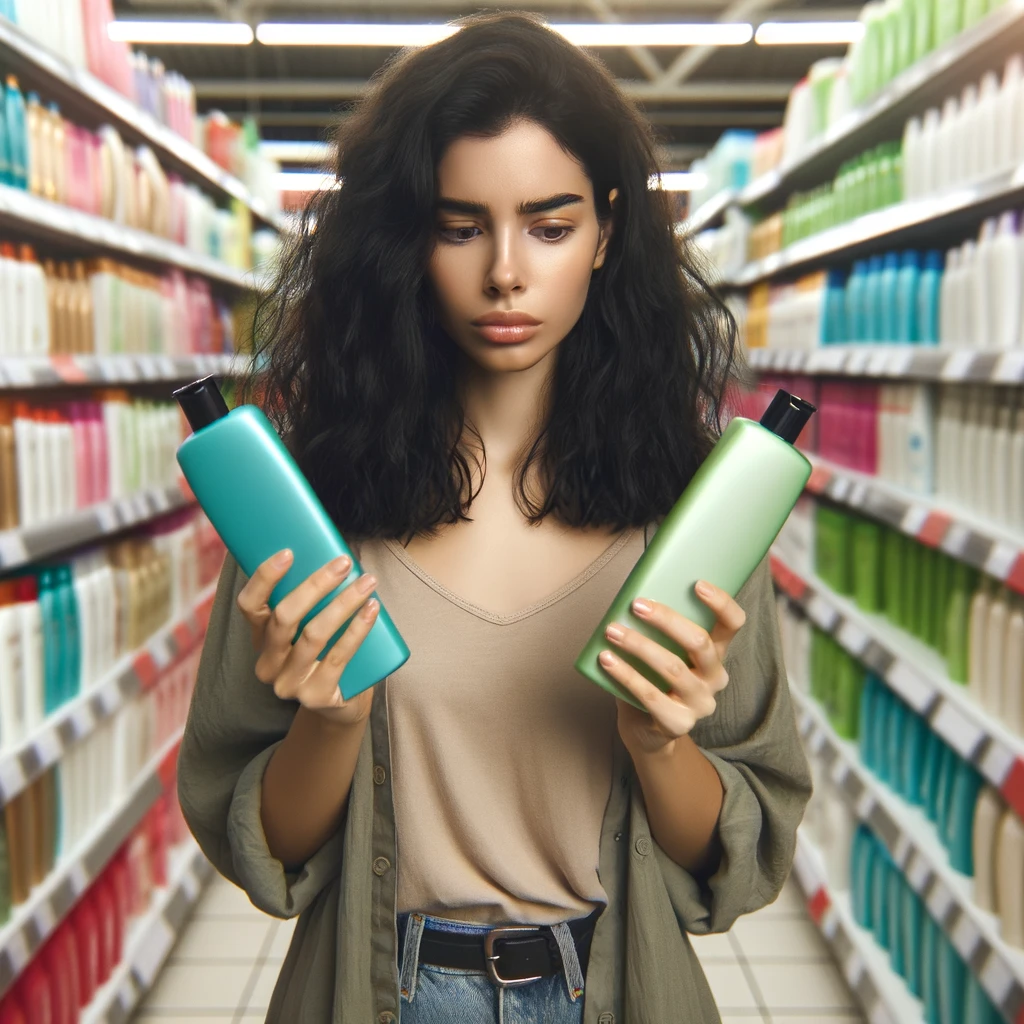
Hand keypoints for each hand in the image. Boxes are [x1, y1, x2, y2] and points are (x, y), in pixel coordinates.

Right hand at [235, 549, 378, 725]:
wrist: (343, 702)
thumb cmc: (328, 651)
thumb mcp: (310, 626)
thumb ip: (310, 598)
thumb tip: (331, 553)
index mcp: (260, 639)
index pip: (250, 606)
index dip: (265, 578)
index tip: (288, 552)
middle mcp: (268, 664)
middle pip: (285, 617)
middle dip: (316, 585)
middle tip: (344, 562)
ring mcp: (289, 684)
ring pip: (313, 634)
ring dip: (343, 603)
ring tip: (368, 582)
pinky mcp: (315, 696)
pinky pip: (338, 657)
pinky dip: (357, 630)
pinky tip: (371, 610)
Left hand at [600, 580, 745, 755]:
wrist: (646, 731)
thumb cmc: (653, 680)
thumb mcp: (662, 651)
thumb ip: (658, 630)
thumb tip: (630, 597)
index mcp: (715, 654)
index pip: (733, 624)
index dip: (721, 603)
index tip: (697, 584)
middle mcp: (715, 678)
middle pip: (699, 642)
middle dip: (667, 619)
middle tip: (637, 605)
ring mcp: (699, 703)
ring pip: (672, 668)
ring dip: (639, 645)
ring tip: (612, 631)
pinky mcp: (679, 723)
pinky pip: (650, 695)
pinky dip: (625, 675)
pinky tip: (607, 660)